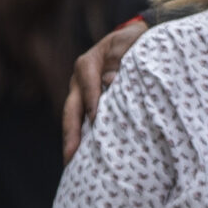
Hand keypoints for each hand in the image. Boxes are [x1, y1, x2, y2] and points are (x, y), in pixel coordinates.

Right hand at [60, 18, 147, 159]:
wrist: (136, 44)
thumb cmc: (135, 44)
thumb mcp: (131, 43)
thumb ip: (123, 56)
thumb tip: (111, 80)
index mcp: (88, 64)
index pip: (87, 81)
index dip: (91, 98)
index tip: (95, 117)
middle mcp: (79, 81)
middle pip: (71, 108)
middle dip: (71, 132)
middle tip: (71, 155)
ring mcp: (81, 96)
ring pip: (73, 120)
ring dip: (73, 141)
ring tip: (73, 164)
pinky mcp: (89, 106)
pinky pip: (83, 124)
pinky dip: (83, 141)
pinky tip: (84, 160)